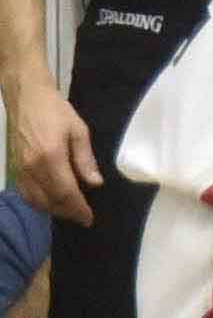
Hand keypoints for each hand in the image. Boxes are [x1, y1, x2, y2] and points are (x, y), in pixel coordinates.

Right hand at [6, 73, 90, 220]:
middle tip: (82, 217)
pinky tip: (51, 201)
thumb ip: (85, 159)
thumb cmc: (55, 110)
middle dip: (67, 212)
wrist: (25, 99)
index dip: (77, 209)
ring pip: (35, 201)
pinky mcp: (13, 169)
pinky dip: (38, 203)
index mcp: (50, 158)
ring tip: (70, 210)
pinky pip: (25, 194)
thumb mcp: (78, 130)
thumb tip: (94, 183)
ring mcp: (19, 171)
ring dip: (53, 210)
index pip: (65, 193)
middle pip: (49, 201)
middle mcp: (31, 169)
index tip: (89, 218)